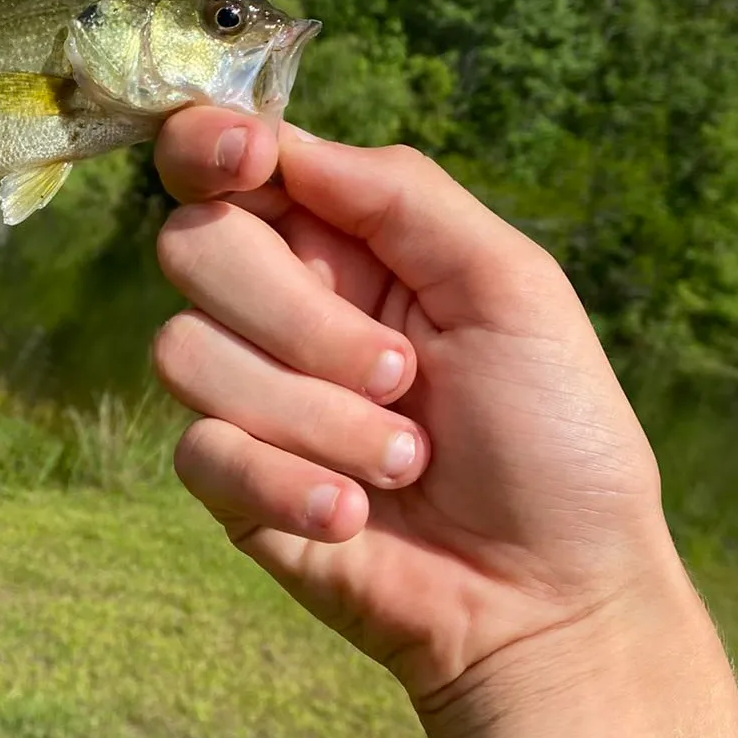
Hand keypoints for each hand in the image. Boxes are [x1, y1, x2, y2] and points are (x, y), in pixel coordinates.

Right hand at [151, 108, 708, 711]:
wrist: (546, 595)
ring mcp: (246, 396)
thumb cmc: (552, 436)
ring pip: (186, 352)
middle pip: (191, 246)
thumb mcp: (511, 288)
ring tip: (406, 462)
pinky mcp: (228, 482)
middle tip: (402, 374)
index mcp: (344, 243)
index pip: (227, 165)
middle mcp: (279, 308)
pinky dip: (288, 483)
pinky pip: (201, 450)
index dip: (208, 146)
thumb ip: (400, 196)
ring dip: (314, 415)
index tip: (243, 159)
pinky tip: (354, 516)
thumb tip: (283, 142)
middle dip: (298, 315)